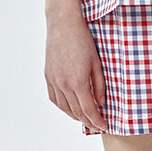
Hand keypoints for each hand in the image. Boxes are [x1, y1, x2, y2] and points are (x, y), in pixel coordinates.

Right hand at [45, 9, 107, 130]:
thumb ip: (99, 85)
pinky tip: (70, 108)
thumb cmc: (83, 40)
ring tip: (85, 119)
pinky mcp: (48, 76)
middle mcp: (63, 84)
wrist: (63, 24)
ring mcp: (53, 81)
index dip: (97, 121)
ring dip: (75, 116)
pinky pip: (54, 98)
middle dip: (88, 121)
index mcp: (78, 81)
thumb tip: (101, 103)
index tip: (104, 126)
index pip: (88, 109)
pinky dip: (62, 107)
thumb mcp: (96, 63)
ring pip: (64, 107)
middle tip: (97, 125)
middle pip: (76, 111)